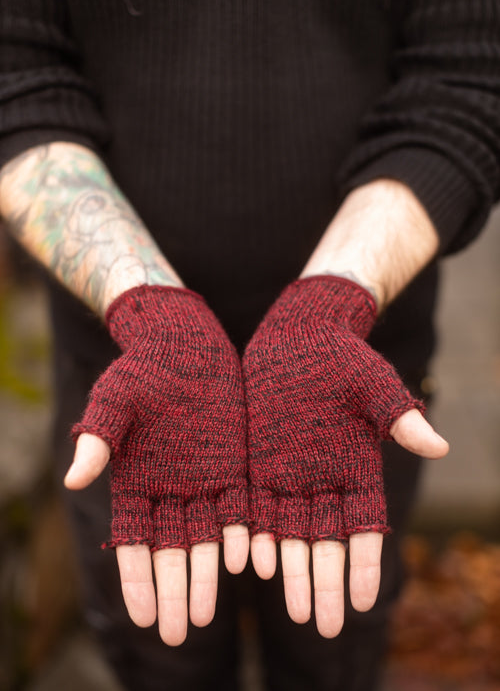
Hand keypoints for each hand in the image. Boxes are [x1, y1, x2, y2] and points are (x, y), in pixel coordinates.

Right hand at [65, 285, 249, 644]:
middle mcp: (170, 490)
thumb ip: (99, 438)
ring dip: (207, 576)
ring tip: (208, 615)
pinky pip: (240, 508)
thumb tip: (74, 479)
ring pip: (206, 538)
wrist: (185, 343)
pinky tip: (247, 565)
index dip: (138, 580)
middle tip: (179, 634)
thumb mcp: (116, 400)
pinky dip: (242, 536)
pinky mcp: (235, 465)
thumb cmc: (142, 369)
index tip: (145, 616)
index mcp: (134, 482)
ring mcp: (204, 480)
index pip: (133, 543)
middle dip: (173, 592)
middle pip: (171, 551)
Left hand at [243, 276, 447, 636]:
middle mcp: (324, 479)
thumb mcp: (372, 385)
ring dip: (292, 571)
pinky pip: (256, 506)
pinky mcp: (259, 460)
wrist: (301, 335)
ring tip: (293, 611)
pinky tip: (254, 564)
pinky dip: (256, 534)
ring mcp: (290, 473)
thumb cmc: (344, 358)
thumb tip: (439, 445)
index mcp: (358, 467)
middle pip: (326, 541)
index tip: (363, 602)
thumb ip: (398, 417)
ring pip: (291, 532)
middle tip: (321, 627)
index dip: (363, 564)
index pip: (364, 527)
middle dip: (324, 582)